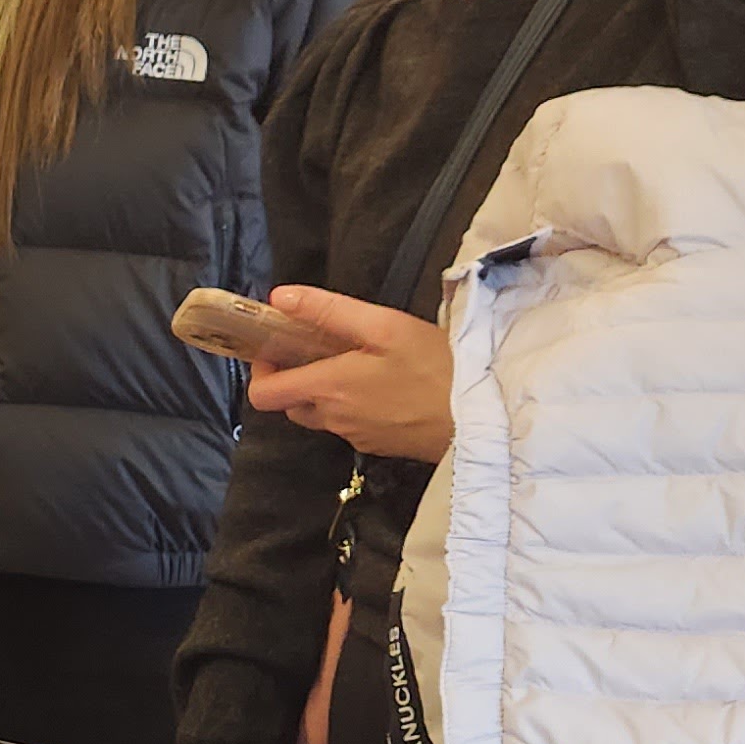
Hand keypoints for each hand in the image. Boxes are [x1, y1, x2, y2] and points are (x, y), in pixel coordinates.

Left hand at [244, 288, 449, 461]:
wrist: (483, 417)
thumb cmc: (436, 366)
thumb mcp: (383, 326)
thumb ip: (327, 311)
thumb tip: (280, 297)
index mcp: (327, 389)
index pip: (264, 395)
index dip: (261, 372)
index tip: (277, 349)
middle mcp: (334, 419)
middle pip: (291, 406)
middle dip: (295, 380)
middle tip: (319, 350)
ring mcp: (357, 437)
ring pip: (322, 417)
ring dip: (325, 394)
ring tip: (356, 365)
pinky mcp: (380, 446)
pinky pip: (351, 426)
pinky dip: (353, 407)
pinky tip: (383, 387)